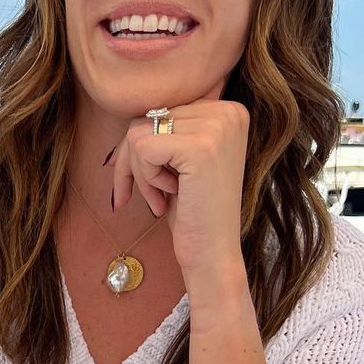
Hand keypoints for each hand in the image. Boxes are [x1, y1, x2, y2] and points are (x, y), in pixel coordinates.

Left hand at [109, 90, 249, 287]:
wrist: (213, 254)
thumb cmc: (193, 211)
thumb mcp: (182, 159)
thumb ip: (170, 126)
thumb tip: (134, 109)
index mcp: (228, 109)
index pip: (160, 109)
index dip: (143, 148)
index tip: (153, 181)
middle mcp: (229, 111)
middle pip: (145, 118)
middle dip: (135, 163)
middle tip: (154, 196)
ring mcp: (218, 127)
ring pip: (138, 133)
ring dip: (139, 173)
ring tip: (163, 198)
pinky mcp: (200, 147)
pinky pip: (141, 149)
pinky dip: (144, 178)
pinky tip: (169, 197)